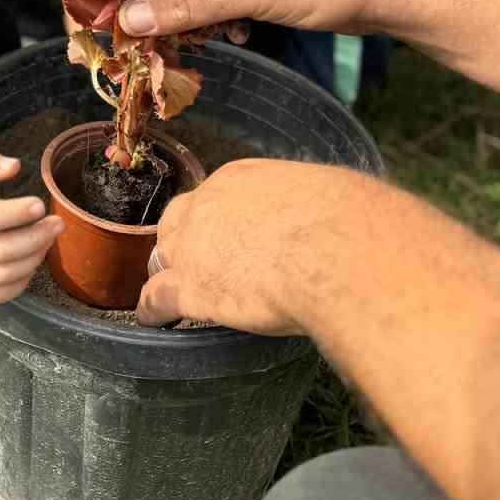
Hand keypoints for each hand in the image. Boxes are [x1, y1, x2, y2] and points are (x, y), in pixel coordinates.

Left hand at [136, 159, 380, 331]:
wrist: (335, 249)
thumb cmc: (346, 221)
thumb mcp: (324, 195)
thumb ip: (308, 205)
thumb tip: (326, 218)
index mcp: (239, 179)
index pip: (214, 198)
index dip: (216, 222)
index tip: (226, 237)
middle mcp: (208, 205)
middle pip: (177, 223)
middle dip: (183, 242)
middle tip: (198, 264)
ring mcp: (193, 246)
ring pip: (163, 258)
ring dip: (169, 274)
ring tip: (171, 293)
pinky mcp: (191, 287)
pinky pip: (156, 299)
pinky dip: (153, 310)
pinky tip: (155, 320)